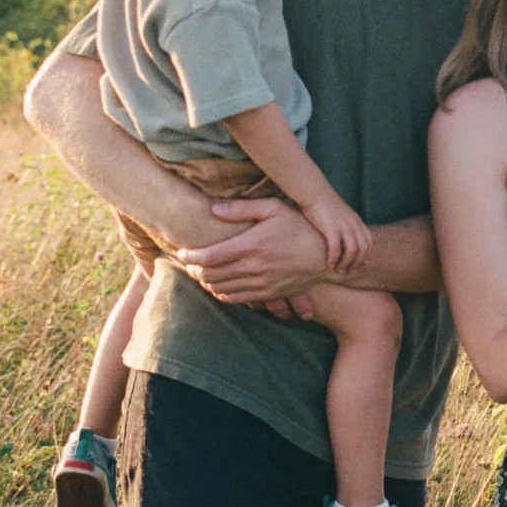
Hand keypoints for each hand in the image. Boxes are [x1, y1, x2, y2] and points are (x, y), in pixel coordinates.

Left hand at [171, 199, 328, 305]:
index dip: (190, 257)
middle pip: (210, 276)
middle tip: (188, 263)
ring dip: (206, 283)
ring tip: (200, 273)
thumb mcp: (274, 208)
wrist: (326, 256)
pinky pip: (237, 299)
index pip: (209, 257)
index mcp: (252, 245)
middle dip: (194, 270)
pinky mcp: (268, 294)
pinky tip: (218, 285)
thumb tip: (213, 209)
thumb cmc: (300, 226)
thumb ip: (242, 208)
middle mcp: (254, 267)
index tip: (181, 253)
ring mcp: (261, 284)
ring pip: (221, 289)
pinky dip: (222, 294)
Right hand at [302, 197, 371, 272]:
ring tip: (337, 270)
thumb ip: (346, 226)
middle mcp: (354, 225)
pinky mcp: (331, 229)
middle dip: (355, 264)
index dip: (364, 257)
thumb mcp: (341, 215)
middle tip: (346, 272)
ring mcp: (344, 227)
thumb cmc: (324, 205)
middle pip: (362, 250)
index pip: (368, 244)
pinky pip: (336, 249)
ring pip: (352, 252)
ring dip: (345, 264)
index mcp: (357, 222)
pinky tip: (328, 264)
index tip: (356, 266)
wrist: (314, 192)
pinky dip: (334, 259)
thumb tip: (344, 239)